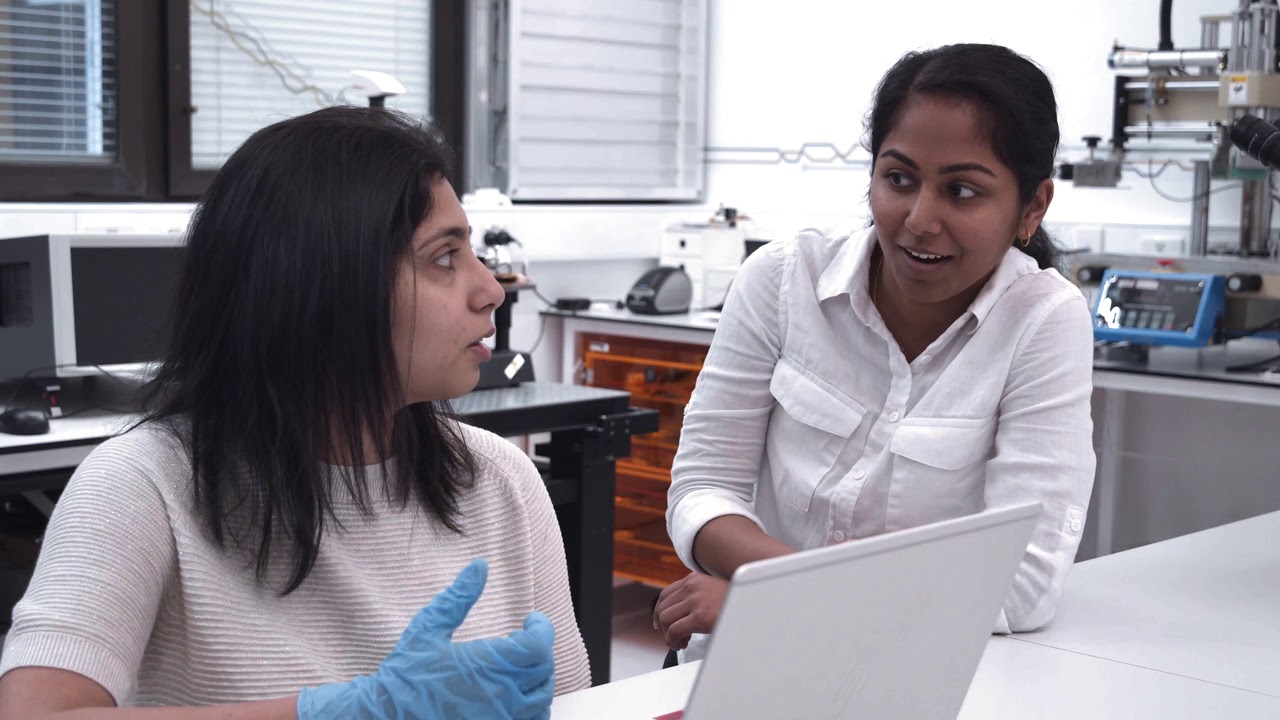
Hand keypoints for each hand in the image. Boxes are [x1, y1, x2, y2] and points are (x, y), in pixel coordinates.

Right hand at [297, 559, 555, 719]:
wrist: (383, 717)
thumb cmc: (404, 674)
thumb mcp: (428, 628)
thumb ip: (458, 596)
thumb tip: (479, 566)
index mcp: (485, 664)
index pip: (538, 645)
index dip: (541, 628)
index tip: (530, 620)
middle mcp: (499, 694)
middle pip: (544, 670)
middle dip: (538, 650)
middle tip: (521, 641)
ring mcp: (499, 718)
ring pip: (541, 699)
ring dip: (536, 678)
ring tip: (517, 667)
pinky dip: (531, 707)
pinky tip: (514, 695)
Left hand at [652, 572, 728, 649]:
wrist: (753, 607)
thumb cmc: (735, 604)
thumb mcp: (713, 591)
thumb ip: (696, 595)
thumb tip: (679, 611)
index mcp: (694, 579)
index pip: (665, 594)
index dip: (659, 611)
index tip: (660, 623)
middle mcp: (691, 586)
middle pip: (662, 607)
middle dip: (664, 625)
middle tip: (673, 636)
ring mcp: (695, 601)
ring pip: (665, 619)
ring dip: (669, 634)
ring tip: (680, 641)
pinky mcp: (699, 617)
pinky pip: (673, 631)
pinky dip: (673, 641)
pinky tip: (682, 644)